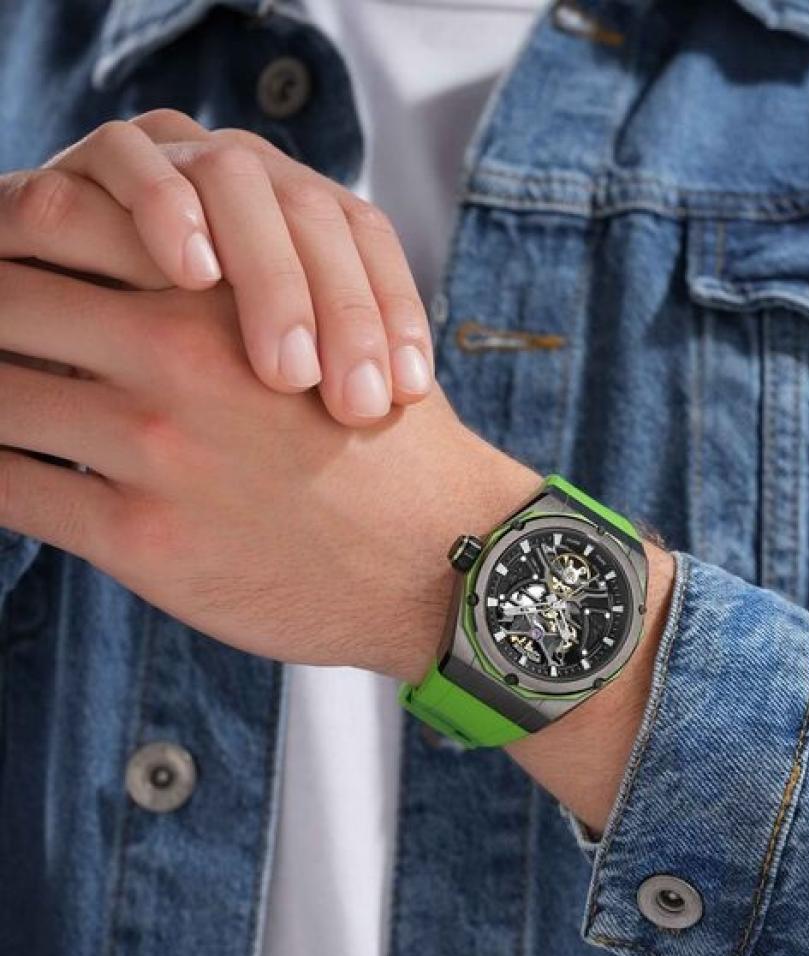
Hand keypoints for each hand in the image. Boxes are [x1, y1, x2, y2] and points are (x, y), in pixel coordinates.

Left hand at [0, 262, 534, 676]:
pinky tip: (2, 469)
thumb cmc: (391, 446)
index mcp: (225, 295)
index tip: (4, 252)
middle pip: (7, 296)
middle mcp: (178, 358)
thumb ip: (248, 295)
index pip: (64, 215)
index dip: (9, 225)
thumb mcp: (339, 332)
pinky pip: (10, 491)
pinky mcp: (141, 542)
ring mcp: (154, 451)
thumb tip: (164, 278)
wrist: (435, 557)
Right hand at [2, 109, 433, 423]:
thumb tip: (397, 410)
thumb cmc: (183, 362)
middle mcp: (249, 174)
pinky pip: (130, 161)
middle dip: (346, 313)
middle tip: (354, 405)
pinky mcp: (96, 159)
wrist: (71, 320)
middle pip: (316, 216)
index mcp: (300, 210)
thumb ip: (318, 371)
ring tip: (287, 371)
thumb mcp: (257, 371)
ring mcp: (177, 156)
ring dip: (270, 275)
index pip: (367, 241)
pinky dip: (165, 209)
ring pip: (239, 181)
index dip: (396, 311)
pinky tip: (192, 276)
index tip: (403, 396)